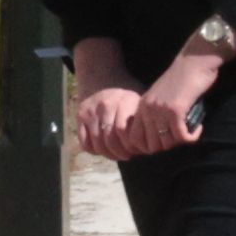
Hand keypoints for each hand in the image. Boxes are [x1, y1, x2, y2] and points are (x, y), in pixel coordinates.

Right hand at [71, 42, 143, 160]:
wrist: (101, 79)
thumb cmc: (126, 95)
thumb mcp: (138, 100)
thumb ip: (143, 118)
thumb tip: (156, 140)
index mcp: (122, 101)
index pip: (122, 131)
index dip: (129, 145)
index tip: (137, 151)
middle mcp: (104, 106)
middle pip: (109, 140)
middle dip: (119, 153)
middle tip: (127, 157)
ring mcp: (90, 111)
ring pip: (97, 143)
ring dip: (108, 154)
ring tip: (117, 156)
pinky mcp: (79, 117)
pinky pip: (84, 142)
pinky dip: (93, 150)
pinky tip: (103, 151)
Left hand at [125, 45, 228, 157]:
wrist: (195, 60)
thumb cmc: (182, 79)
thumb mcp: (161, 96)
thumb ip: (155, 114)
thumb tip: (159, 139)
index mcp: (142, 107)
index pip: (134, 140)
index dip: (148, 148)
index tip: (165, 144)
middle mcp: (147, 110)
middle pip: (151, 146)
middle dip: (167, 147)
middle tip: (180, 138)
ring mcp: (160, 110)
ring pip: (167, 144)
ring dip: (181, 142)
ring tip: (190, 132)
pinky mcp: (175, 110)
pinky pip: (182, 137)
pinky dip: (192, 137)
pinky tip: (198, 129)